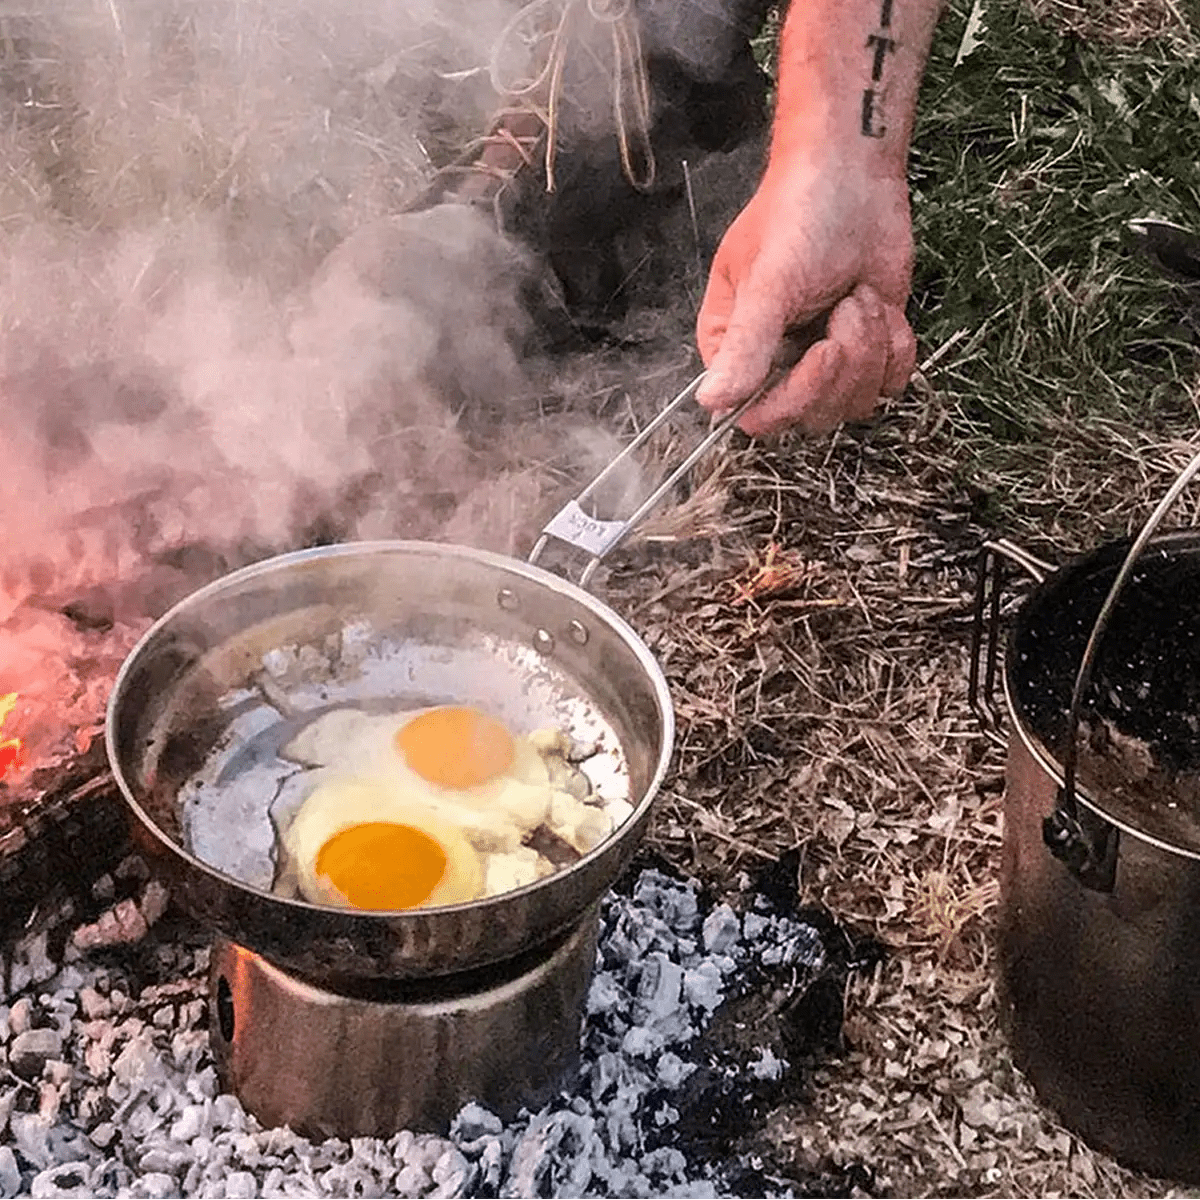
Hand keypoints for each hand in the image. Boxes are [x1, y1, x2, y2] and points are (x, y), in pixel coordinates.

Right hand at [695, 158, 917, 435]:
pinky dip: (895, 345)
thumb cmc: (799, 215)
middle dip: (845, 361)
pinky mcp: (865, 353)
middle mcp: (774, 366)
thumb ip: (746, 347)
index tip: (825, 349)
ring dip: (871, 345)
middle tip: (848, 304)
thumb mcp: (769, 282)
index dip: (797, 396)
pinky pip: (889, 384)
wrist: (854, 175)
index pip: (758, 415)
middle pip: (812, 416)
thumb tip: (711, 402)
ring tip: (859, 294)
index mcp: (735, 351)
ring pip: (855, 403)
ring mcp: (821, 362)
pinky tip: (880, 305)